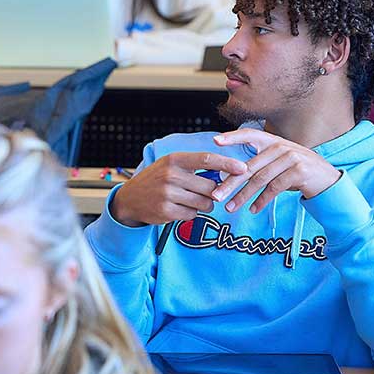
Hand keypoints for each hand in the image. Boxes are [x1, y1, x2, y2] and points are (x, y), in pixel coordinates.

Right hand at [110, 151, 248, 227]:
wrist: (130, 199)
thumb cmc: (157, 179)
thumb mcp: (171, 165)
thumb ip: (195, 167)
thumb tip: (225, 173)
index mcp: (174, 159)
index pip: (207, 159)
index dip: (227, 163)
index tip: (243, 168)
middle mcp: (171, 175)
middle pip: (210, 186)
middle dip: (214, 192)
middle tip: (206, 193)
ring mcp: (167, 194)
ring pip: (204, 203)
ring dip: (203, 205)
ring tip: (189, 200)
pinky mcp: (166, 212)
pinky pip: (192, 215)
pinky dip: (190, 213)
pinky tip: (178, 208)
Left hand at [211, 129, 340, 213]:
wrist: (328, 180)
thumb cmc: (298, 173)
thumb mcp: (280, 163)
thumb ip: (260, 164)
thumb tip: (230, 176)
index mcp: (274, 142)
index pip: (250, 134)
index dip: (232, 137)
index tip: (215, 141)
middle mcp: (281, 147)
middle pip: (249, 166)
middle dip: (230, 183)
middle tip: (216, 195)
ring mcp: (291, 158)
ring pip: (260, 179)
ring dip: (243, 196)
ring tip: (231, 207)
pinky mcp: (299, 172)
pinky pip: (275, 188)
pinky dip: (262, 201)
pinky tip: (253, 209)